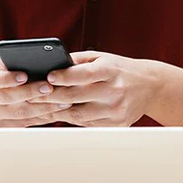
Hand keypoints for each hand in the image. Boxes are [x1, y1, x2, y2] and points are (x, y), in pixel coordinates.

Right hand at [0, 58, 70, 127]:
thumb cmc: (10, 74)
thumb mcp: (11, 64)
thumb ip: (22, 64)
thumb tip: (46, 63)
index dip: (7, 78)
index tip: (24, 75)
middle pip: (6, 97)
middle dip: (30, 92)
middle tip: (49, 87)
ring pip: (19, 114)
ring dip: (43, 107)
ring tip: (61, 100)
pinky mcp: (3, 127)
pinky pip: (26, 123)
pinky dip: (44, 116)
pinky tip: (57, 109)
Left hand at [29, 51, 165, 126]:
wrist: (150, 86)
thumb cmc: (119, 69)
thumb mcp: (102, 58)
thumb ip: (77, 60)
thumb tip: (50, 64)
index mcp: (111, 71)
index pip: (84, 74)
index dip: (64, 76)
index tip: (48, 76)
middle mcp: (115, 91)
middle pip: (76, 97)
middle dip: (52, 96)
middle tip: (32, 94)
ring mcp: (116, 110)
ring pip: (78, 115)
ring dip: (57, 111)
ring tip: (40, 106)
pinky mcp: (116, 124)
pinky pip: (87, 124)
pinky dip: (71, 119)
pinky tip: (59, 114)